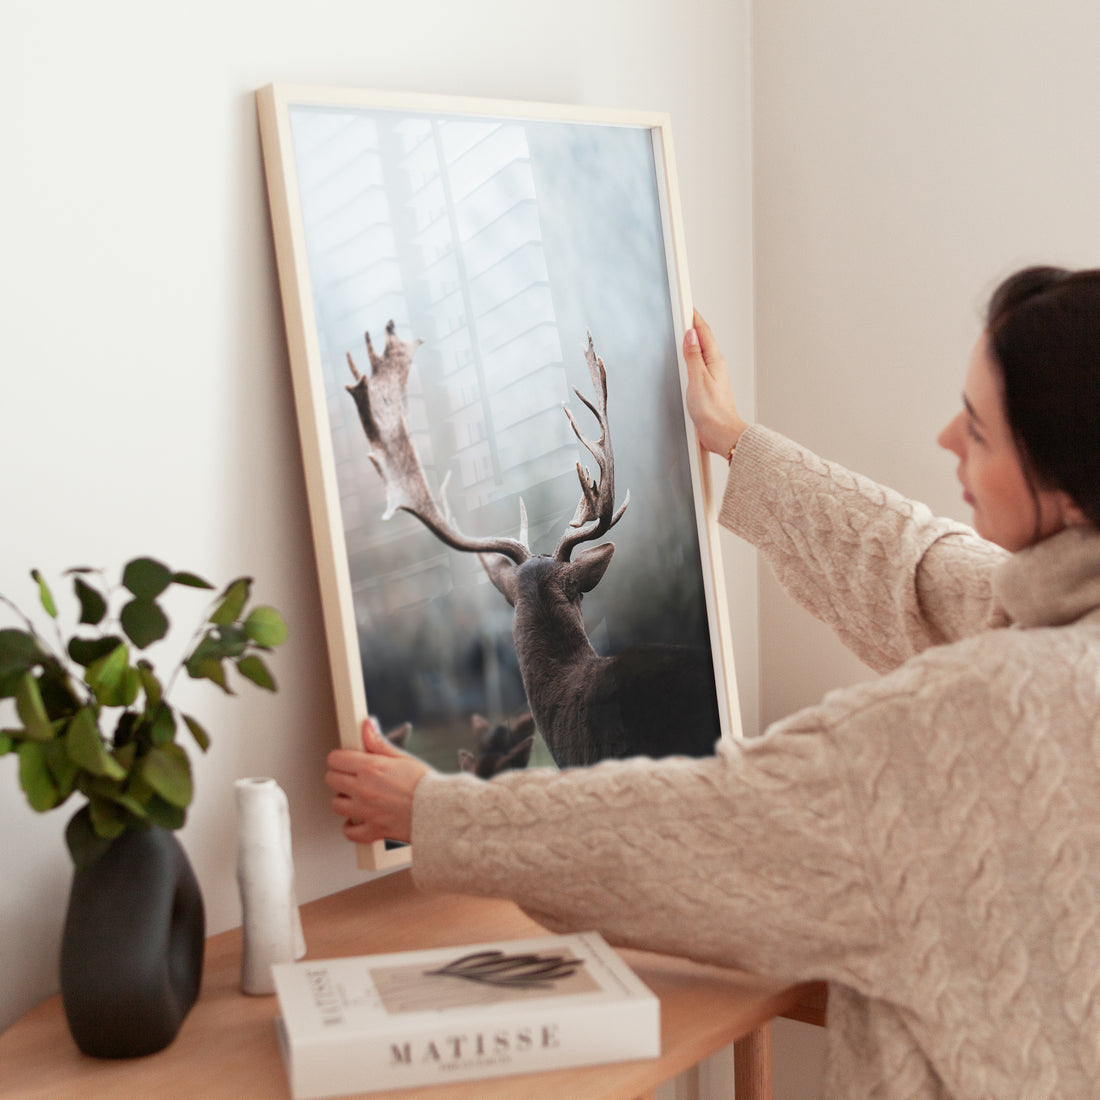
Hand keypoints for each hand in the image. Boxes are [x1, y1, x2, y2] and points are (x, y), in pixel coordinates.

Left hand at [325, 718, 430, 844]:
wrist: (440, 811)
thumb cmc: (425, 784)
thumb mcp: (402, 758)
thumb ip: (379, 743)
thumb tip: (367, 726)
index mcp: (370, 768)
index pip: (336, 759)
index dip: (340, 758)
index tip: (346, 760)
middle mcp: (363, 789)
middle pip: (331, 780)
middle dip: (339, 776)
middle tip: (351, 776)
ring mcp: (366, 811)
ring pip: (336, 805)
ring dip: (344, 800)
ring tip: (356, 797)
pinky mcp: (372, 830)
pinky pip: (350, 832)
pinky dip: (351, 827)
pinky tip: (358, 820)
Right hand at [683, 309, 748, 456]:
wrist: (721, 433)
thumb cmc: (712, 411)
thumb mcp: (698, 379)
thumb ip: (693, 356)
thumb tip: (690, 335)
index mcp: (714, 361)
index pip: (703, 332)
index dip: (694, 318)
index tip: (687, 305)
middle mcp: (715, 366)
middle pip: (703, 340)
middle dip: (693, 326)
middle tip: (684, 313)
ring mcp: (712, 376)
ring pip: (701, 352)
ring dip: (692, 341)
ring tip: (684, 331)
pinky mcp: (707, 387)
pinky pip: (698, 365)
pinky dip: (691, 357)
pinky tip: (687, 360)